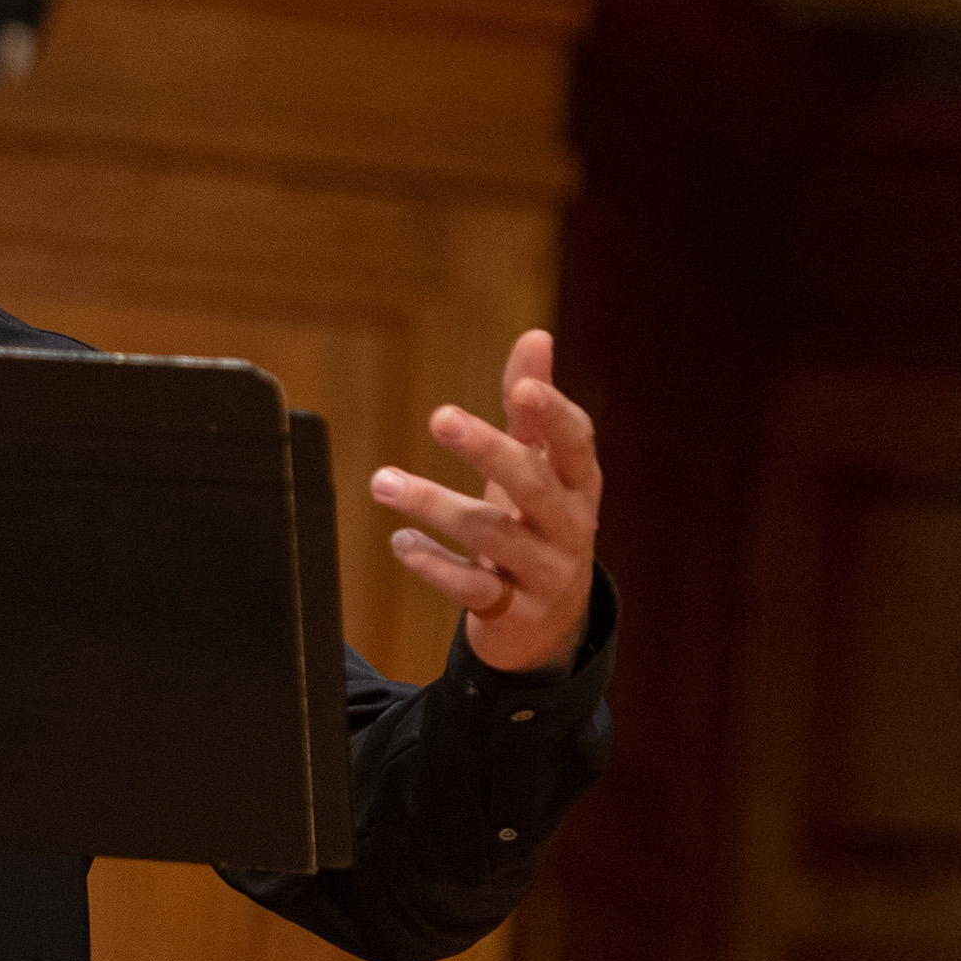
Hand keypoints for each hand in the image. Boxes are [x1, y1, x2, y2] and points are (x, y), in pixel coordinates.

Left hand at [368, 329, 600, 674]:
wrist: (549, 623)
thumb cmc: (536, 523)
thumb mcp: (538, 467)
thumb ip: (532, 407)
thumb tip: (536, 336)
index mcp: (578, 484)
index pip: (576, 443)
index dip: (554, 415)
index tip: (522, 388)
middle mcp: (569, 527)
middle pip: (533, 484)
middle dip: (488, 450)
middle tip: (440, 417)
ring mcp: (545, 572)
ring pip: (492, 535)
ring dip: (433, 504)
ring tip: (382, 482)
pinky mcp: (514, 612)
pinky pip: (473, 588)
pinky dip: (433, 564)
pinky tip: (400, 541)